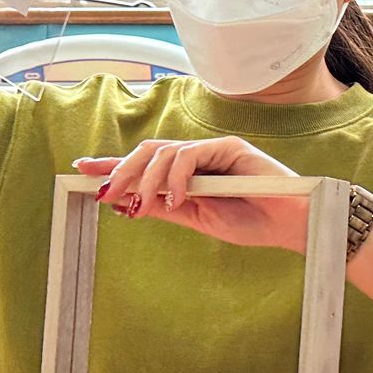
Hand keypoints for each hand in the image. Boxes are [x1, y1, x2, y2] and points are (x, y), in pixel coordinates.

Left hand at [75, 138, 308, 251]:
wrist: (290, 225)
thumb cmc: (251, 222)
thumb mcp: (197, 219)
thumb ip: (165, 207)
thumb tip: (123, 202)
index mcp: (188, 174)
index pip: (145, 163)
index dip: (113, 165)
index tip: (82, 170)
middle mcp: (197, 157)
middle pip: (147, 152)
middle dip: (120, 171)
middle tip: (104, 193)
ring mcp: (212, 150)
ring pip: (163, 152)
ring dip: (146, 180)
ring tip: (143, 205)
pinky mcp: (228, 147)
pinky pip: (189, 155)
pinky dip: (176, 178)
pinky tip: (177, 199)